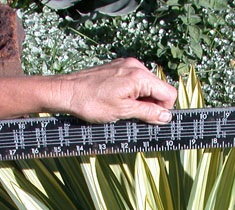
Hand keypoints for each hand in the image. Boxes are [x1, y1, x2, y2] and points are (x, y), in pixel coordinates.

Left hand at [48, 58, 177, 124]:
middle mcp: (135, 66)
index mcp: (139, 76)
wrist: (67, 92)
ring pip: (146, 86)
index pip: (168, 93)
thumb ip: (148, 113)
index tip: (151, 120)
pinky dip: (131, 93)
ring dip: (140, 100)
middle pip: (158, 89)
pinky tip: (117, 101)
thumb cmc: (91, 102)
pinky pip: (134, 81)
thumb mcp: (123, 112)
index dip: (163, 110)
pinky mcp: (117, 67)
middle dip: (151, 105)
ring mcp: (125, 65)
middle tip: (133, 116)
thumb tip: (166, 117)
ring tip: (123, 108)